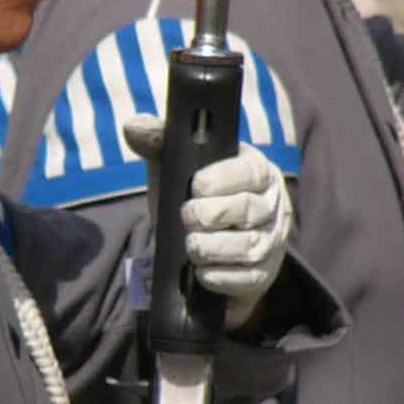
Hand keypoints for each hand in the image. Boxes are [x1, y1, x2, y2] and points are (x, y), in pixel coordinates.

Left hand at [122, 116, 291, 327]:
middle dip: (213, 214)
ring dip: (214, 247)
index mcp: (256, 170)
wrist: (198, 244)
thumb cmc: (193, 195)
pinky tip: (200, 271)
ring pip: (251, 246)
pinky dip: (220, 276)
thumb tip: (132, 125)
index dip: (223, 178)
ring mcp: (270, 242)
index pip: (250, 171)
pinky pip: (248, 278)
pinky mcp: (262, 275)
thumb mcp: (176, 167)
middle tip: (186, 216)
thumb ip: (158, 142)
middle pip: (250, 210)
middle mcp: (271, 205)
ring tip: (190, 246)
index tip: (196, 185)